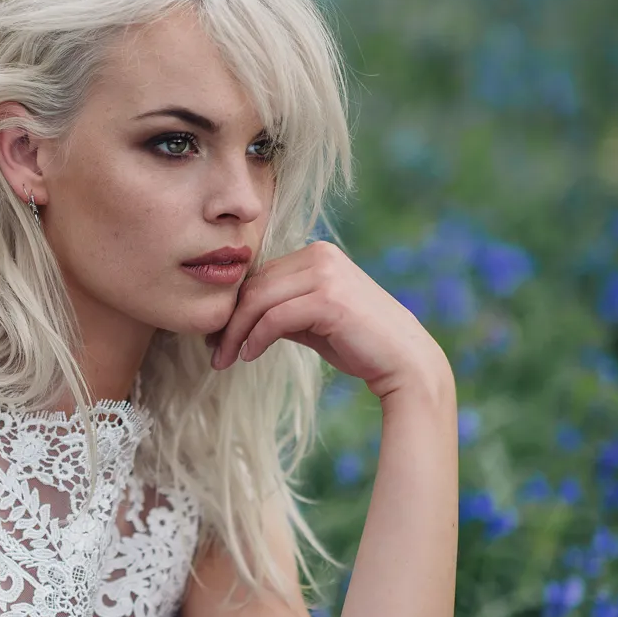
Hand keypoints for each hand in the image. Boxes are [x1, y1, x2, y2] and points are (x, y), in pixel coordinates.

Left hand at [207, 241, 451, 401]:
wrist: (405, 362)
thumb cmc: (357, 343)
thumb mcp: (311, 320)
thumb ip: (281, 309)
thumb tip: (237, 317)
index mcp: (317, 254)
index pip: (260, 275)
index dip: (234, 305)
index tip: (217, 334)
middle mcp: (321, 255)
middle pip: (254, 285)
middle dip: (229, 320)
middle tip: (213, 350)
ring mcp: (326, 274)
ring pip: (259, 300)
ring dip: (236, 332)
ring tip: (224, 358)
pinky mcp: (329, 299)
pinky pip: (274, 317)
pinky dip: (255, 338)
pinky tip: (248, 356)